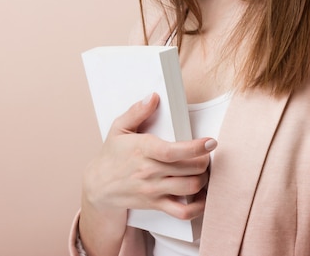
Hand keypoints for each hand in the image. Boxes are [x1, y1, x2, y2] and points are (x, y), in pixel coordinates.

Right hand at [79, 93, 216, 254]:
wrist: (98, 186)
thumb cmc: (112, 155)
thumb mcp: (118, 128)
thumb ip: (137, 111)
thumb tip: (153, 97)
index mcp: (143, 150)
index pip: (173, 152)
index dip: (196, 147)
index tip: (211, 142)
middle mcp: (149, 172)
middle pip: (189, 169)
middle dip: (204, 160)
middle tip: (206, 154)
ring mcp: (154, 190)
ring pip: (190, 188)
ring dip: (203, 179)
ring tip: (202, 170)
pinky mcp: (156, 204)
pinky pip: (182, 212)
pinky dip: (197, 207)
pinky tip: (200, 196)